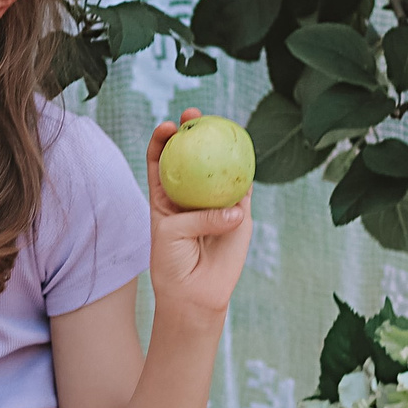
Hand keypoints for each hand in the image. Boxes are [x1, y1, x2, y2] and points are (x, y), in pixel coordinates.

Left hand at [144, 107, 252, 325]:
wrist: (195, 293)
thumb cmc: (172, 263)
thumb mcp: (173, 235)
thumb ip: (200, 218)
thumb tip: (235, 209)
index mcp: (164, 196)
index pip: (160, 160)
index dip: (162, 140)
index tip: (166, 127)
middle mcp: (190, 194)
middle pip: (191, 155)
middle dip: (191, 130)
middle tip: (194, 114)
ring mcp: (215, 201)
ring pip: (219, 167)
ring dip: (221, 145)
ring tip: (224, 126)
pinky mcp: (239, 213)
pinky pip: (244, 188)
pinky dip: (246, 173)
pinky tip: (247, 156)